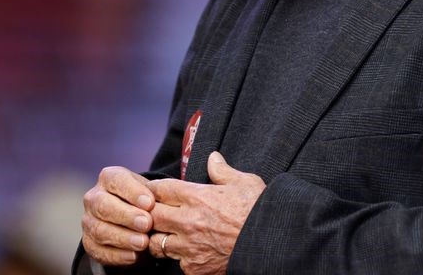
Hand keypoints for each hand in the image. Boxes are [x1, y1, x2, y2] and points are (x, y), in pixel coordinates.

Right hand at [82, 166, 155, 266]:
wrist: (133, 223)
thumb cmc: (143, 202)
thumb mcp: (149, 192)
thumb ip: (153, 195)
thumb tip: (158, 202)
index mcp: (108, 178)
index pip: (116, 180)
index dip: (132, 191)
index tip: (150, 203)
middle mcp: (94, 197)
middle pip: (103, 205)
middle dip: (126, 215)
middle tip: (146, 223)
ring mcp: (89, 221)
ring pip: (99, 229)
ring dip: (123, 237)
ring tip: (143, 243)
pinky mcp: (89, 243)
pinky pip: (99, 250)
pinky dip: (117, 255)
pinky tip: (133, 256)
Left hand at [147, 152, 264, 274]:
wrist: (272, 246)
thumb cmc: (260, 211)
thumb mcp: (245, 183)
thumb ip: (223, 171)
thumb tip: (213, 158)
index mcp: (197, 197)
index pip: (160, 189)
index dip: (154, 189)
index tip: (154, 191)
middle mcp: (188, 222)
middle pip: (150, 216)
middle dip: (150, 214)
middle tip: (155, 213)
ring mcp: (190, 247)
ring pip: (156, 243)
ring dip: (160, 237)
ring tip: (168, 234)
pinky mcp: (195, 268)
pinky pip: (176, 262)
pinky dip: (179, 258)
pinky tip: (188, 251)